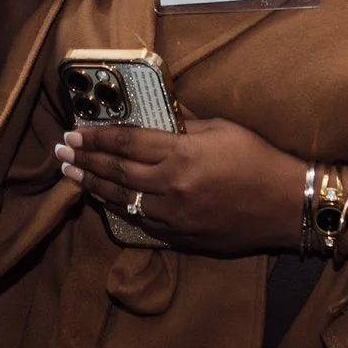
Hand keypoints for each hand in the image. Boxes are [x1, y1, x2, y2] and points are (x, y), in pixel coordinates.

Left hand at [57, 116, 301, 255]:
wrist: (287, 206)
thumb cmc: (259, 159)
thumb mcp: (223, 128)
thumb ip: (186, 122)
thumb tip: (160, 110)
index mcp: (181, 154)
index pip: (126, 142)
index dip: (96, 137)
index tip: (74, 132)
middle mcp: (170, 186)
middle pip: (115, 171)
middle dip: (85, 160)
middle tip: (61, 152)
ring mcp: (173, 216)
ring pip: (121, 199)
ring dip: (93, 186)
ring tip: (71, 176)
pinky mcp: (180, 236)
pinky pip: (141, 221)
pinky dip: (118, 209)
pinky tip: (104, 200)